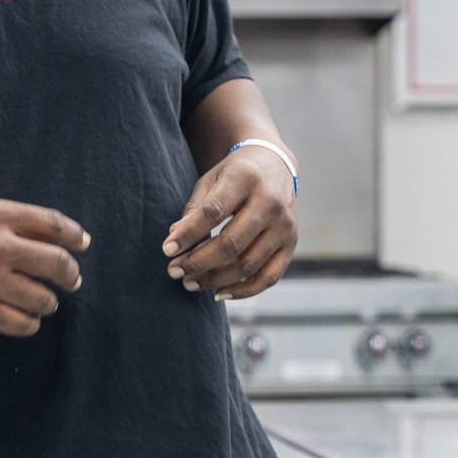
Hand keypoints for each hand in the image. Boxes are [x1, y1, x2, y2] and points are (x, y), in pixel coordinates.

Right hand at [0, 201, 87, 337]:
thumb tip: (64, 239)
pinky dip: (30, 322)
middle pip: (57, 264)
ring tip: (41, 299)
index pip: (54, 224)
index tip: (82, 244)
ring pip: (44, 299)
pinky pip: (23, 324)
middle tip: (71, 281)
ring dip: (49, 302)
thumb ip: (16, 222)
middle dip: (71, 276)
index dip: (75, 236)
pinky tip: (25, 316)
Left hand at [163, 147, 297, 299]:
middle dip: (198, 262)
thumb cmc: (236, 175)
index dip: (188, 233)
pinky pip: (269, 277)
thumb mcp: (212, 179)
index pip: (213, 211)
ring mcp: (285, 226)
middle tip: (174, 271)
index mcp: (246, 179)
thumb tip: (175, 239)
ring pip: (248, 265)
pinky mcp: (291, 244)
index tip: (167, 249)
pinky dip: (243, 291)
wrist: (274, 165)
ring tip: (189, 282)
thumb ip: (195, 208)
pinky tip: (219, 293)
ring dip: (214, 279)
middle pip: (232, 243)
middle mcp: (270, 203)